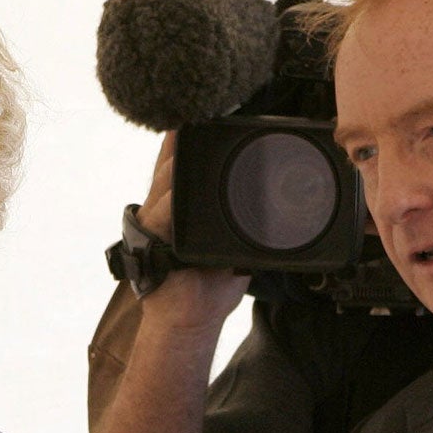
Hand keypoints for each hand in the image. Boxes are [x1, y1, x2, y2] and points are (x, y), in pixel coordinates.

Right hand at [132, 132, 248, 332]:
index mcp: (184, 204)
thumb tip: (280, 211)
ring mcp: (156, 220)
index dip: (195, 136)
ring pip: (165, 180)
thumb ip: (248, 226)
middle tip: (202, 112)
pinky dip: (171, 201)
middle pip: (173, 161)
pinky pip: (161, 214)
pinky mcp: (151, 239)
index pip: (187, 162)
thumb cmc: (209, 287)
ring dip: (177, 158)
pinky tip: (179, 189)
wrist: (190, 321)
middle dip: (184, 136)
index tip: (214, 113)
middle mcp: (166, 206)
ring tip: (189, 133)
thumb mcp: (235, 248)